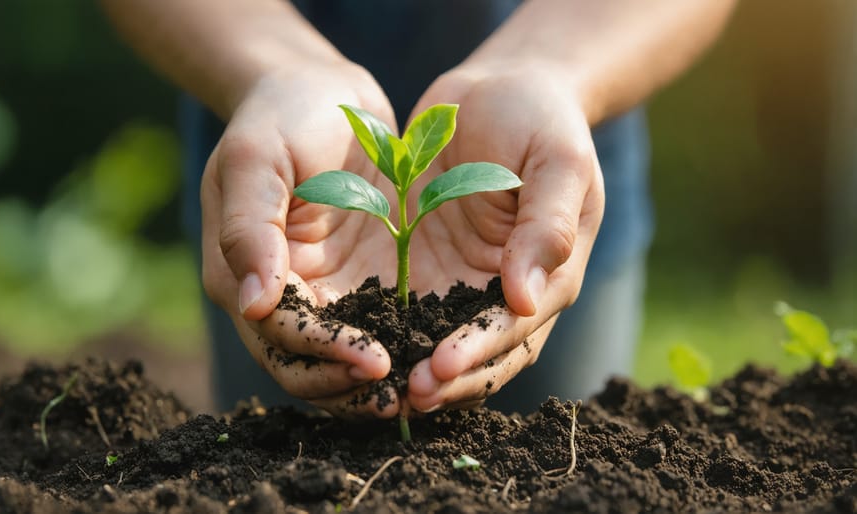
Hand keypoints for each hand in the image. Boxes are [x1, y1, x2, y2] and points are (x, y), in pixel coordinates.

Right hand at [200, 61, 401, 416]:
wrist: (320, 93)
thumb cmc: (281, 115)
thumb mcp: (256, 157)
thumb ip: (250, 227)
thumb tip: (253, 305)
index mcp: (241, 275)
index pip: (281, 337)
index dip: (324, 355)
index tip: (373, 362)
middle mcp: (281, 297)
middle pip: (307, 368)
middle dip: (352, 387)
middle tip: (406, 395)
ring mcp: (323, 294)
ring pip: (342, 363)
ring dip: (378, 385)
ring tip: (428, 391)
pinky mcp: (361, 285)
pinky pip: (380, 331)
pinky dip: (404, 352)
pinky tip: (439, 358)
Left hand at [404, 64, 605, 411]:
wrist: (502, 90)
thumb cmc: (539, 118)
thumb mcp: (557, 160)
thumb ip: (547, 223)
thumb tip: (525, 296)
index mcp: (550, 273)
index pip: (515, 329)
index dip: (479, 351)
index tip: (441, 365)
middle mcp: (510, 292)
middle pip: (483, 356)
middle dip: (447, 379)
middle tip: (407, 395)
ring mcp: (470, 284)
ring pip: (446, 347)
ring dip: (418, 372)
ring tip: (381, 390)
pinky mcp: (433, 271)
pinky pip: (412, 316)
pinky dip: (392, 338)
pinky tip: (359, 348)